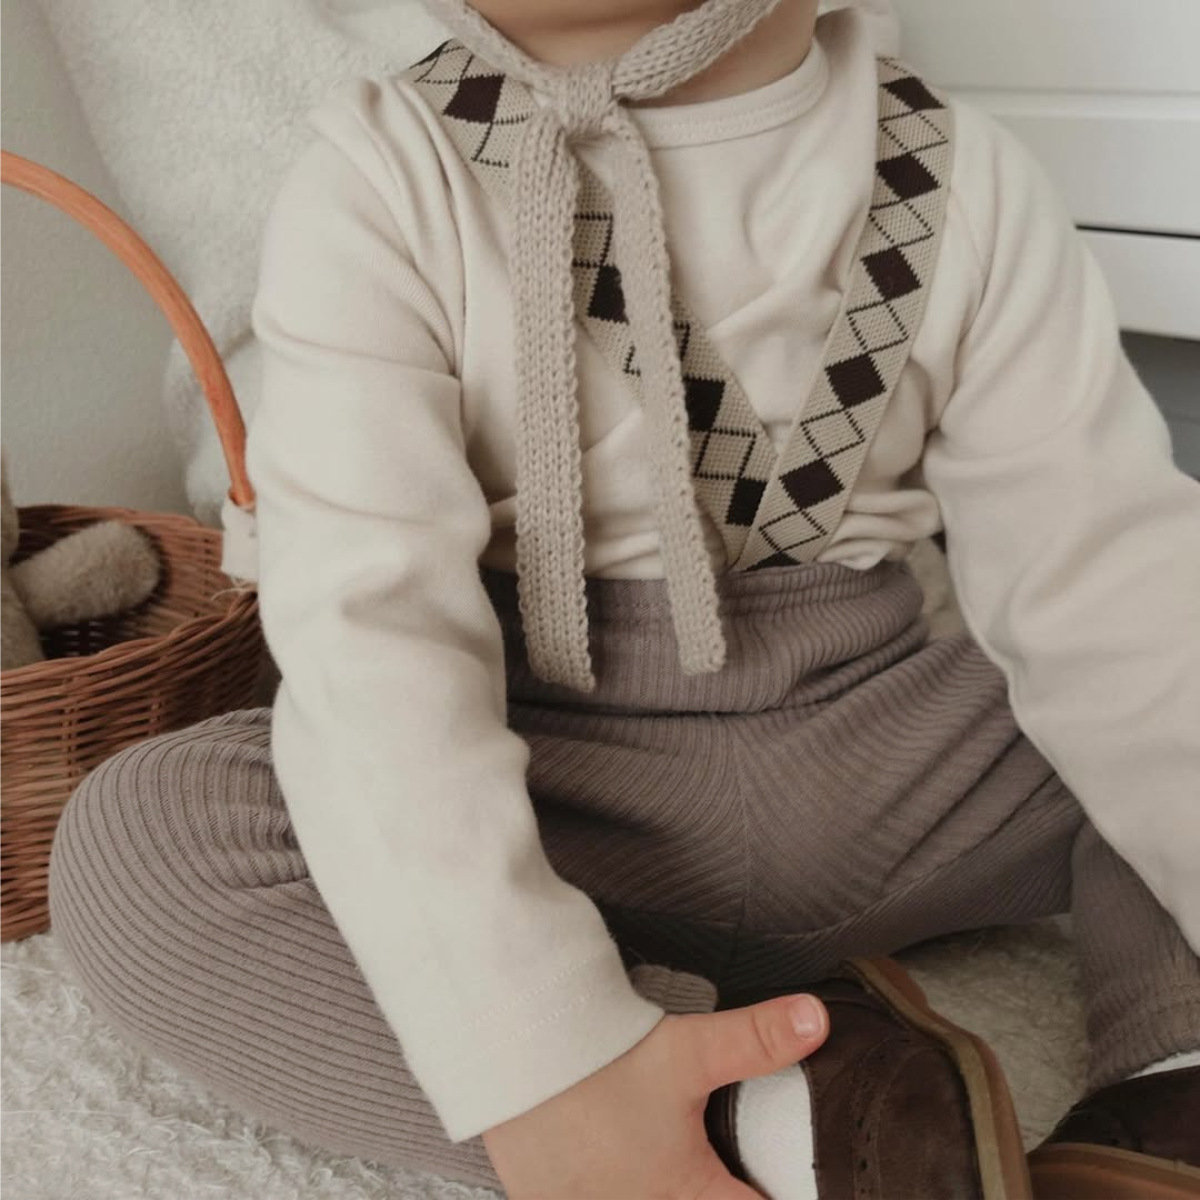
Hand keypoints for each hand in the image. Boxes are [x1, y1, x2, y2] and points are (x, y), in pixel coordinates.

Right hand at [481, 991, 828, 1198]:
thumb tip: (818, 1019)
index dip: (779, 1196)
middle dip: (722, 1186)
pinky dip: (615, 1188)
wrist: (509, 1051)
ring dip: (667, 1186)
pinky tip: (617, 1164)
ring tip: (670, 1158)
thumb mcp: (686, 1051)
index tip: (774, 1180)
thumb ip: (756, 1041)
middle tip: (726, 1167)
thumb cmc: (598, 1060)